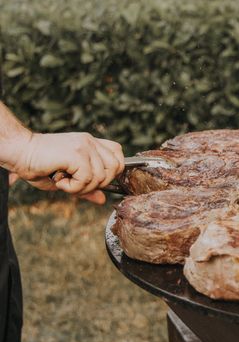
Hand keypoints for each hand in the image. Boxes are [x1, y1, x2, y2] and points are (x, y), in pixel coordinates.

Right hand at [9, 132, 124, 204]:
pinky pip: (87, 178)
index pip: (118, 153)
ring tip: (65, 183)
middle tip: (77, 184)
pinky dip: (74, 187)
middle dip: (100, 183)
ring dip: (83, 187)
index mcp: (90, 143)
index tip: (95, 179)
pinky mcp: (76, 153)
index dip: (113, 170)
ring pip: (102, 176)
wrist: (19, 152)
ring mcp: (85, 146)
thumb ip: (87, 186)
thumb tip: (102, 199)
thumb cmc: (38, 164)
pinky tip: (60, 182)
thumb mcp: (67, 178)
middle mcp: (90, 142)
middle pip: (116, 167)